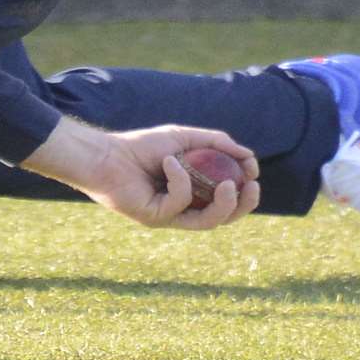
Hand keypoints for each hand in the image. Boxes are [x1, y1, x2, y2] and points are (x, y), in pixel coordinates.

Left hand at [21, 118, 261, 229]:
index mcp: (193, 193)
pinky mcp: (154, 218)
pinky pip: (178, 203)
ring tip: (231, 184)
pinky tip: (169, 161)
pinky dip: (179, 180)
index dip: (244, 190)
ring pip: (207, 221)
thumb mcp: (183, 138)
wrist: (105, 153)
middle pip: (222, 217)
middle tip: (253, 188)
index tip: (253, 172)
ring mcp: (169, 216)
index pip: (226, 200)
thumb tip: (248, 154)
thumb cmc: (141, 146)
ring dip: (224, 205)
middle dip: (243, 206)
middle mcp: (183, 209)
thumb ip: (215, 142)